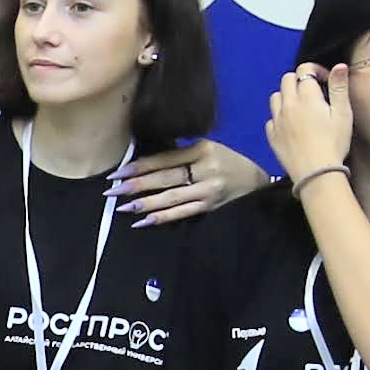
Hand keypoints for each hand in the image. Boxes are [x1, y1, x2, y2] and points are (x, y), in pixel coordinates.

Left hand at [123, 136, 269, 225]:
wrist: (257, 182)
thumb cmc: (228, 161)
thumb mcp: (209, 148)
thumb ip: (182, 153)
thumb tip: (146, 163)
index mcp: (202, 149)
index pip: (165, 159)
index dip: (140, 166)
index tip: (119, 172)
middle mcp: (206, 169)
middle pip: (165, 178)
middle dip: (136, 185)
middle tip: (112, 190)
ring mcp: (208, 190)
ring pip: (171, 197)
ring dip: (145, 203)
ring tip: (123, 206)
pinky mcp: (210, 207)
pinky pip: (182, 213)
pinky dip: (161, 217)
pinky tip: (143, 221)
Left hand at [265, 64, 354, 184]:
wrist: (316, 173)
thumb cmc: (334, 143)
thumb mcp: (343, 114)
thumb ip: (339, 88)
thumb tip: (339, 66)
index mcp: (306, 96)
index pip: (304, 70)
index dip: (316, 70)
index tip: (326, 80)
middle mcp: (288, 104)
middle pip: (287, 80)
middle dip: (300, 80)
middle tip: (314, 93)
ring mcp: (277, 120)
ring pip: (276, 97)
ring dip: (287, 96)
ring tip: (300, 107)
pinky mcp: (272, 136)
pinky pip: (271, 118)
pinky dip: (279, 116)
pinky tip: (290, 125)